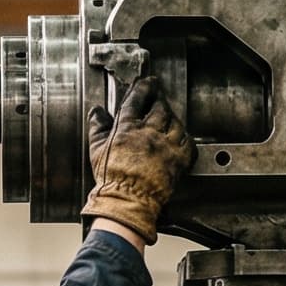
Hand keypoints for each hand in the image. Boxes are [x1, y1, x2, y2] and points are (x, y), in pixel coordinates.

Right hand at [81, 76, 193, 243]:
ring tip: (168, 119)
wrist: (127, 202)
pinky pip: (188, 141)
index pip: (137, 98)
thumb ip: (98, 127)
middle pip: (160, 107)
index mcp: (127, 128)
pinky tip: (179, 137)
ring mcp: (166, 145)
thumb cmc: (111, 180)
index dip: (143, 87)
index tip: (148, 83)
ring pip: (175, 121)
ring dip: (172, 118)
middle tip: (159, 99)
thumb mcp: (97, 150)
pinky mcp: (178, 159)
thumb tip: (97, 112)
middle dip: (160, 100)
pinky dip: (185, 137)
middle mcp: (149, 133)